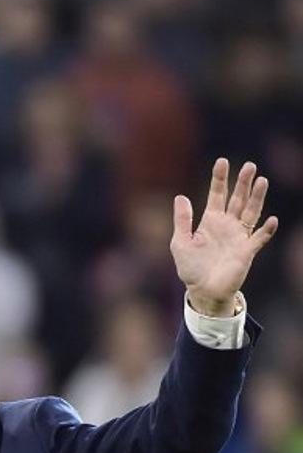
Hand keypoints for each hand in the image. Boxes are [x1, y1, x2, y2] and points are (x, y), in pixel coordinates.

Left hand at [170, 158, 277, 316]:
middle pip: (238, 198)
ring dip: (257, 198)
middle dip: (244, 183)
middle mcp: (227, 225)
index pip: (217, 194)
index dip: (220, 179)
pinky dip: (265, 230)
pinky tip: (271, 220)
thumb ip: (182, 221)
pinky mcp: (246, 252)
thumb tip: (180, 197)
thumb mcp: (180, 243)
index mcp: (211, 221)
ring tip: (262, 181)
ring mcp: (239, 237)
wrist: (202, 291)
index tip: (222, 161)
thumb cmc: (191, 268)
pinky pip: (259, 238)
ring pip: (251, 212)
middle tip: (250, 165)